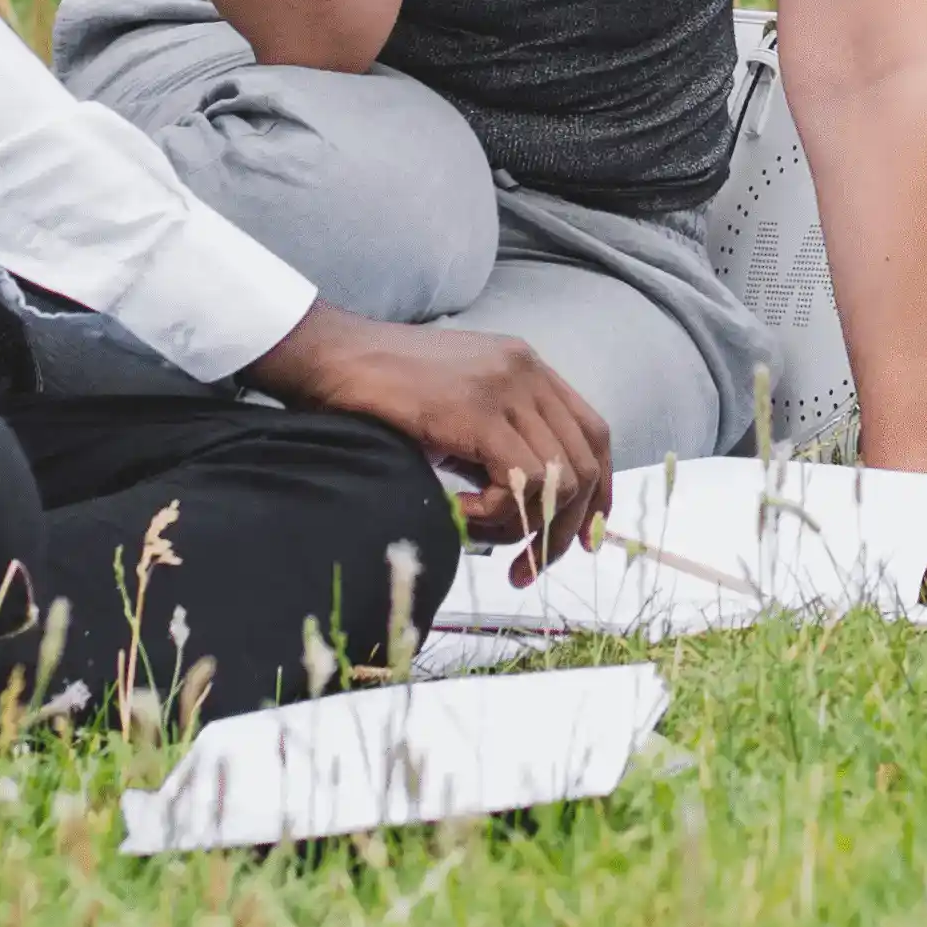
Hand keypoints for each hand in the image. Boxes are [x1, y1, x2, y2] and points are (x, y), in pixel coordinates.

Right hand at [255, 303, 613, 578]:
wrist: (330, 358)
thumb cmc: (380, 389)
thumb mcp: (457, 406)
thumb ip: (496, 439)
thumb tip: (522, 507)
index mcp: (528, 368)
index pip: (593, 435)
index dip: (596, 492)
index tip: (578, 537)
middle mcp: (528, 372)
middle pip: (584, 463)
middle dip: (561, 528)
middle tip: (525, 568)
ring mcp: (507, 388)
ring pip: (556, 479)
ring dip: (522, 526)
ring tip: (476, 530)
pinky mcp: (478, 411)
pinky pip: (518, 481)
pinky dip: (494, 513)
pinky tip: (458, 511)